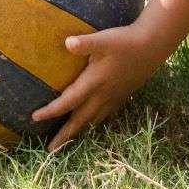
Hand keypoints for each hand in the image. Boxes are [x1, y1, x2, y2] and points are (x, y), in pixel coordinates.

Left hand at [31, 22, 172, 151]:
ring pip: (93, 120)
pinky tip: (93, 122)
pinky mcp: (122, 94)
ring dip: (79, 131)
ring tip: (69, 140)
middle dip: (64, 135)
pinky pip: (105, 115)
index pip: (68, 101)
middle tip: (51, 149)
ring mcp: (114, 96)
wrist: (153, 46)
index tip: (35, 117)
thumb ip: (85, 43)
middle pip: (80, 120)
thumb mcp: (104, 39)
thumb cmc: (126, 41)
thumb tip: (67, 42)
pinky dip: (95, 122)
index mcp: (94, 82)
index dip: (51, 110)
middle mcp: (103, 94)